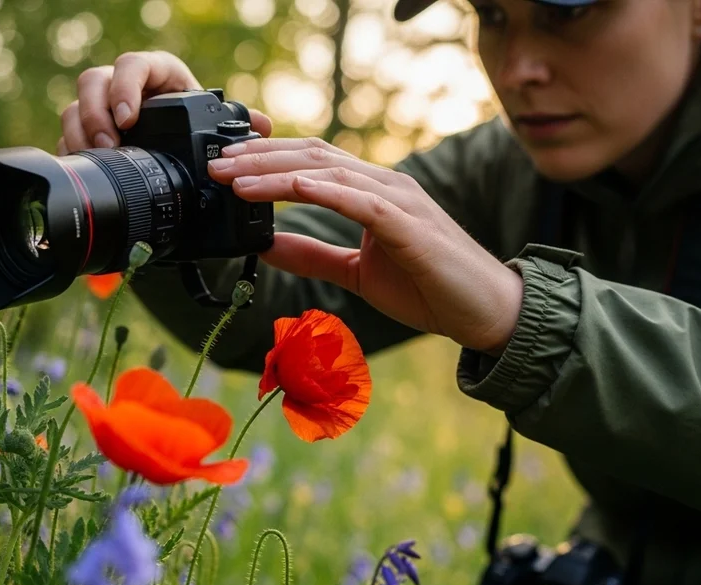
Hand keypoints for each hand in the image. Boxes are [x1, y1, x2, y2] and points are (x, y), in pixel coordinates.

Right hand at [58, 52, 273, 153]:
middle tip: (110, 144)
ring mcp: (100, 109)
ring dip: (82, 134)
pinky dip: (73, 152)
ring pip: (74, 108)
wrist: (174, 146)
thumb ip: (234, 121)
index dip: (126, 87)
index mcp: (154, 75)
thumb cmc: (192, 125)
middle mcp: (121, 86)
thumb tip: (262, 125)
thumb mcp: (210, 121)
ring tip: (99, 160)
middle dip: (96, 113)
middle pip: (93, 83)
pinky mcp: (87, 132)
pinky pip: (69, 136)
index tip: (130, 117)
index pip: (132, 66)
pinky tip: (86, 172)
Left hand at [206, 138, 523, 354]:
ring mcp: (398, 200)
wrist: (485, 312)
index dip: (264, 160)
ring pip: (328, 172)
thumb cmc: (430, 288)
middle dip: (258, 158)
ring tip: (234, 179)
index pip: (310, 163)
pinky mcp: (409, 223)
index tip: (223, 169)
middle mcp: (383, 185)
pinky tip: (289, 189)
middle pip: (311, 157)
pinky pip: (359, 199)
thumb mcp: (356, 272)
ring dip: (276, 172)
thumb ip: (313, 254)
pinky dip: (321, 191)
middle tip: (214, 165)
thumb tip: (266, 245)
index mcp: (370, 192)